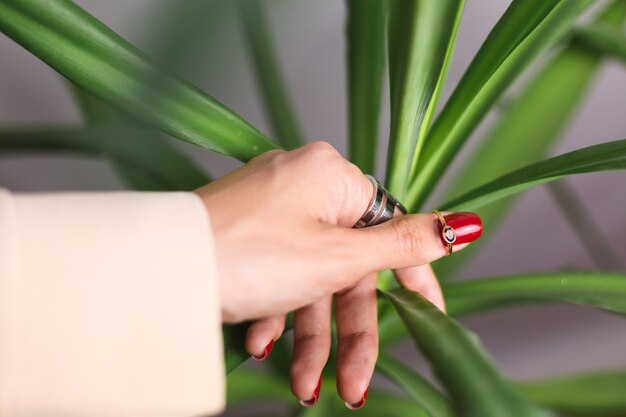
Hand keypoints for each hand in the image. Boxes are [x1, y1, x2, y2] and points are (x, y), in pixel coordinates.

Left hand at [194, 142, 481, 407]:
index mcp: (331, 176)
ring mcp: (271, 208)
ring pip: (310, 278)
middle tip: (353, 384)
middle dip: (348, 333)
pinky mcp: (245, 231)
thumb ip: (403, 245)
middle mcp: (302, 185)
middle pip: (346, 266)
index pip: (391, 228)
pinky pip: (277, 272)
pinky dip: (276, 311)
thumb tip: (462, 225)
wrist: (159, 271)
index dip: (414, 278)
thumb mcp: (339, 258)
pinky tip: (262, 343)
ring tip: (300, 383)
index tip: (430, 315)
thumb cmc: (247, 255)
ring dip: (308, 335)